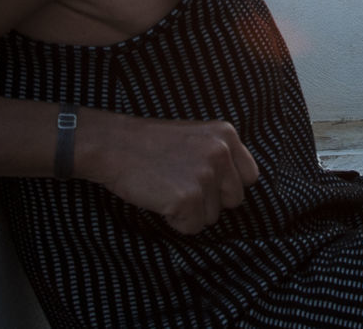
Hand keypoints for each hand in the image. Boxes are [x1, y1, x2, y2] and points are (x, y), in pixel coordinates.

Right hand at [87, 114, 259, 234]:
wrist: (113, 145)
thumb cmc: (150, 145)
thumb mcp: (196, 136)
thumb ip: (219, 155)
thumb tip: (236, 188)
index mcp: (226, 134)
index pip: (249, 177)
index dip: (226, 186)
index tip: (204, 181)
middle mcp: (221, 152)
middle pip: (234, 200)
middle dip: (209, 201)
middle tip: (179, 184)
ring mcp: (205, 175)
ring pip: (212, 217)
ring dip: (190, 211)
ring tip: (167, 187)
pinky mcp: (189, 198)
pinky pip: (192, 227)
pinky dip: (175, 221)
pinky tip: (160, 198)